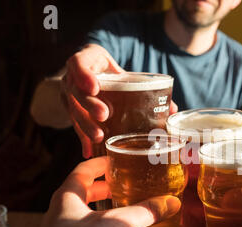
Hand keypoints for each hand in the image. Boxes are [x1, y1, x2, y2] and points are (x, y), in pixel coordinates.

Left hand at [11, 157, 180, 226]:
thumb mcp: (115, 226)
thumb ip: (144, 212)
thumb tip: (168, 202)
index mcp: (68, 198)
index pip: (84, 170)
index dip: (102, 163)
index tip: (117, 160)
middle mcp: (63, 215)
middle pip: (87, 194)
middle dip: (108, 190)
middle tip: (127, 187)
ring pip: (91, 220)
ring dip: (110, 216)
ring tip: (131, 214)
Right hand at [62, 44, 177, 158]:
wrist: (90, 74)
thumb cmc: (111, 73)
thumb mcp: (123, 72)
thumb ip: (144, 87)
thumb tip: (173, 110)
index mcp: (86, 60)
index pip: (79, 63)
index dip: (84, 75)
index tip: (94, 88)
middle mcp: (72, 78)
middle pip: (76, 92)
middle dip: (89, 104)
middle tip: (104, 115)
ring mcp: (67, 94)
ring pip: (73, 110)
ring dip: (86, 125)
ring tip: (99, 137)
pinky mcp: (70, 110)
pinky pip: (74, 125)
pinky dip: (82, 139)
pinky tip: (88, 152)